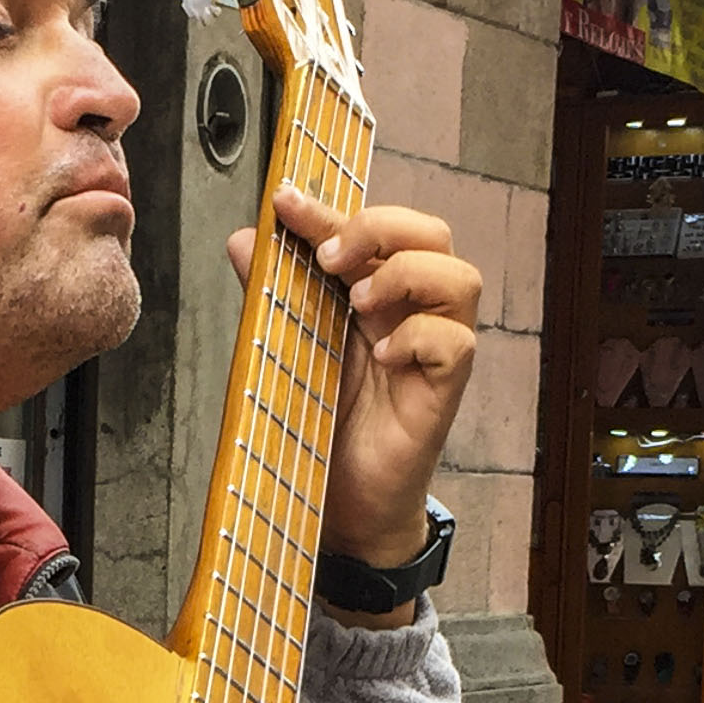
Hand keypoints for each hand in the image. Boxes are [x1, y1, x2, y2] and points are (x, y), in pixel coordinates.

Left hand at [228, 184, 480, 596]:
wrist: (336, 500)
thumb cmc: (319, 422)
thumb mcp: (286, 349)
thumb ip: (272, 294)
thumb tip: (245, 238)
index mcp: (372, 291)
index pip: (366, 230)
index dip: (329, 209)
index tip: (285, 201)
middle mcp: (410, 310)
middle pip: (431, 233)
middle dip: (379, 228)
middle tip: (330, 258)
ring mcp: (434, 346)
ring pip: (458, 277)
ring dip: (406, 276)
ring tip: (359, 305)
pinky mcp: (446, 387)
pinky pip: (457, 342)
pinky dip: (418, 339)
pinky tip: (381, 359)